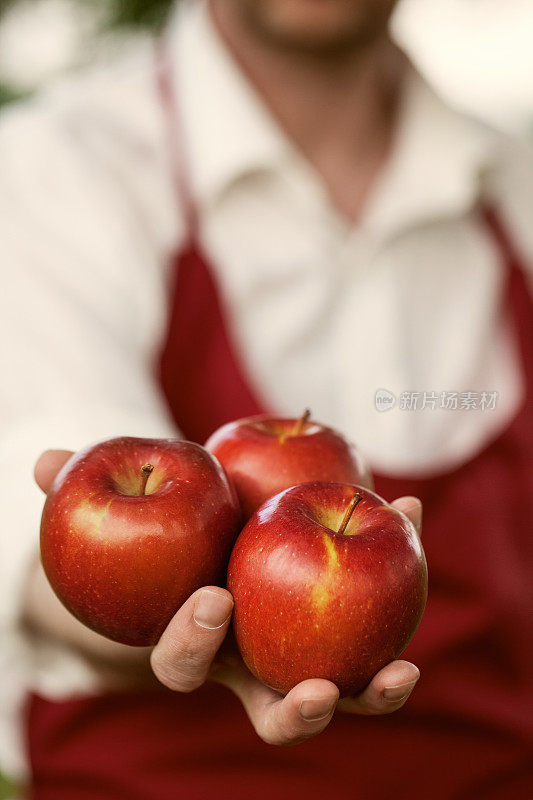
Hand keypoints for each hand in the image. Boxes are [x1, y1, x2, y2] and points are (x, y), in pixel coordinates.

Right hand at [34, 450, 421, 743]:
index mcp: (194, 641)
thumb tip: (39, 462)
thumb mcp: (127, 510)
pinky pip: (375, 615)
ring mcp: (300, 651)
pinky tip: (411, 513)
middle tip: (318, 690)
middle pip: (270, 712)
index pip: (181, 663)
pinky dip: (398, 568)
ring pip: (341, 692)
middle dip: (295, 712)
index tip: (212, 601)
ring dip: (373, 689)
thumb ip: (84, 493)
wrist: (216, 533)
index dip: (191, 641)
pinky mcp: (344, 620)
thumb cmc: (165, 530)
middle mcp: (249, 663)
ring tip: (402, 672)